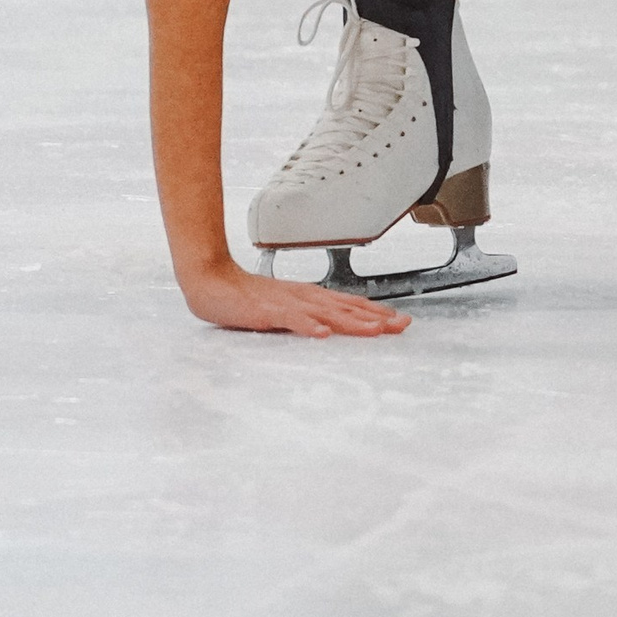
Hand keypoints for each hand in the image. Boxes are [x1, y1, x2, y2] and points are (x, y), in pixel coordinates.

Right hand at [180, 262, 410, 337]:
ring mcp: (288, 303)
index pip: (350, 304)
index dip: (376, 312)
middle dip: (376, 318)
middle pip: (347, 308)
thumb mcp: (285, 307)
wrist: (214, 282)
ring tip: (375, 330)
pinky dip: (308, 326)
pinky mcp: (269, 311)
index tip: (400, 320)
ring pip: (327, 313)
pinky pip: (292, 319)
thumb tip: (331, 326)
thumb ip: (307, 315)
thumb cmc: (247, 298)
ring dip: (353, 322)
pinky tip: (322, 334)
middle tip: (402, 326)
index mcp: (310, 297)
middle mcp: (305, 297)